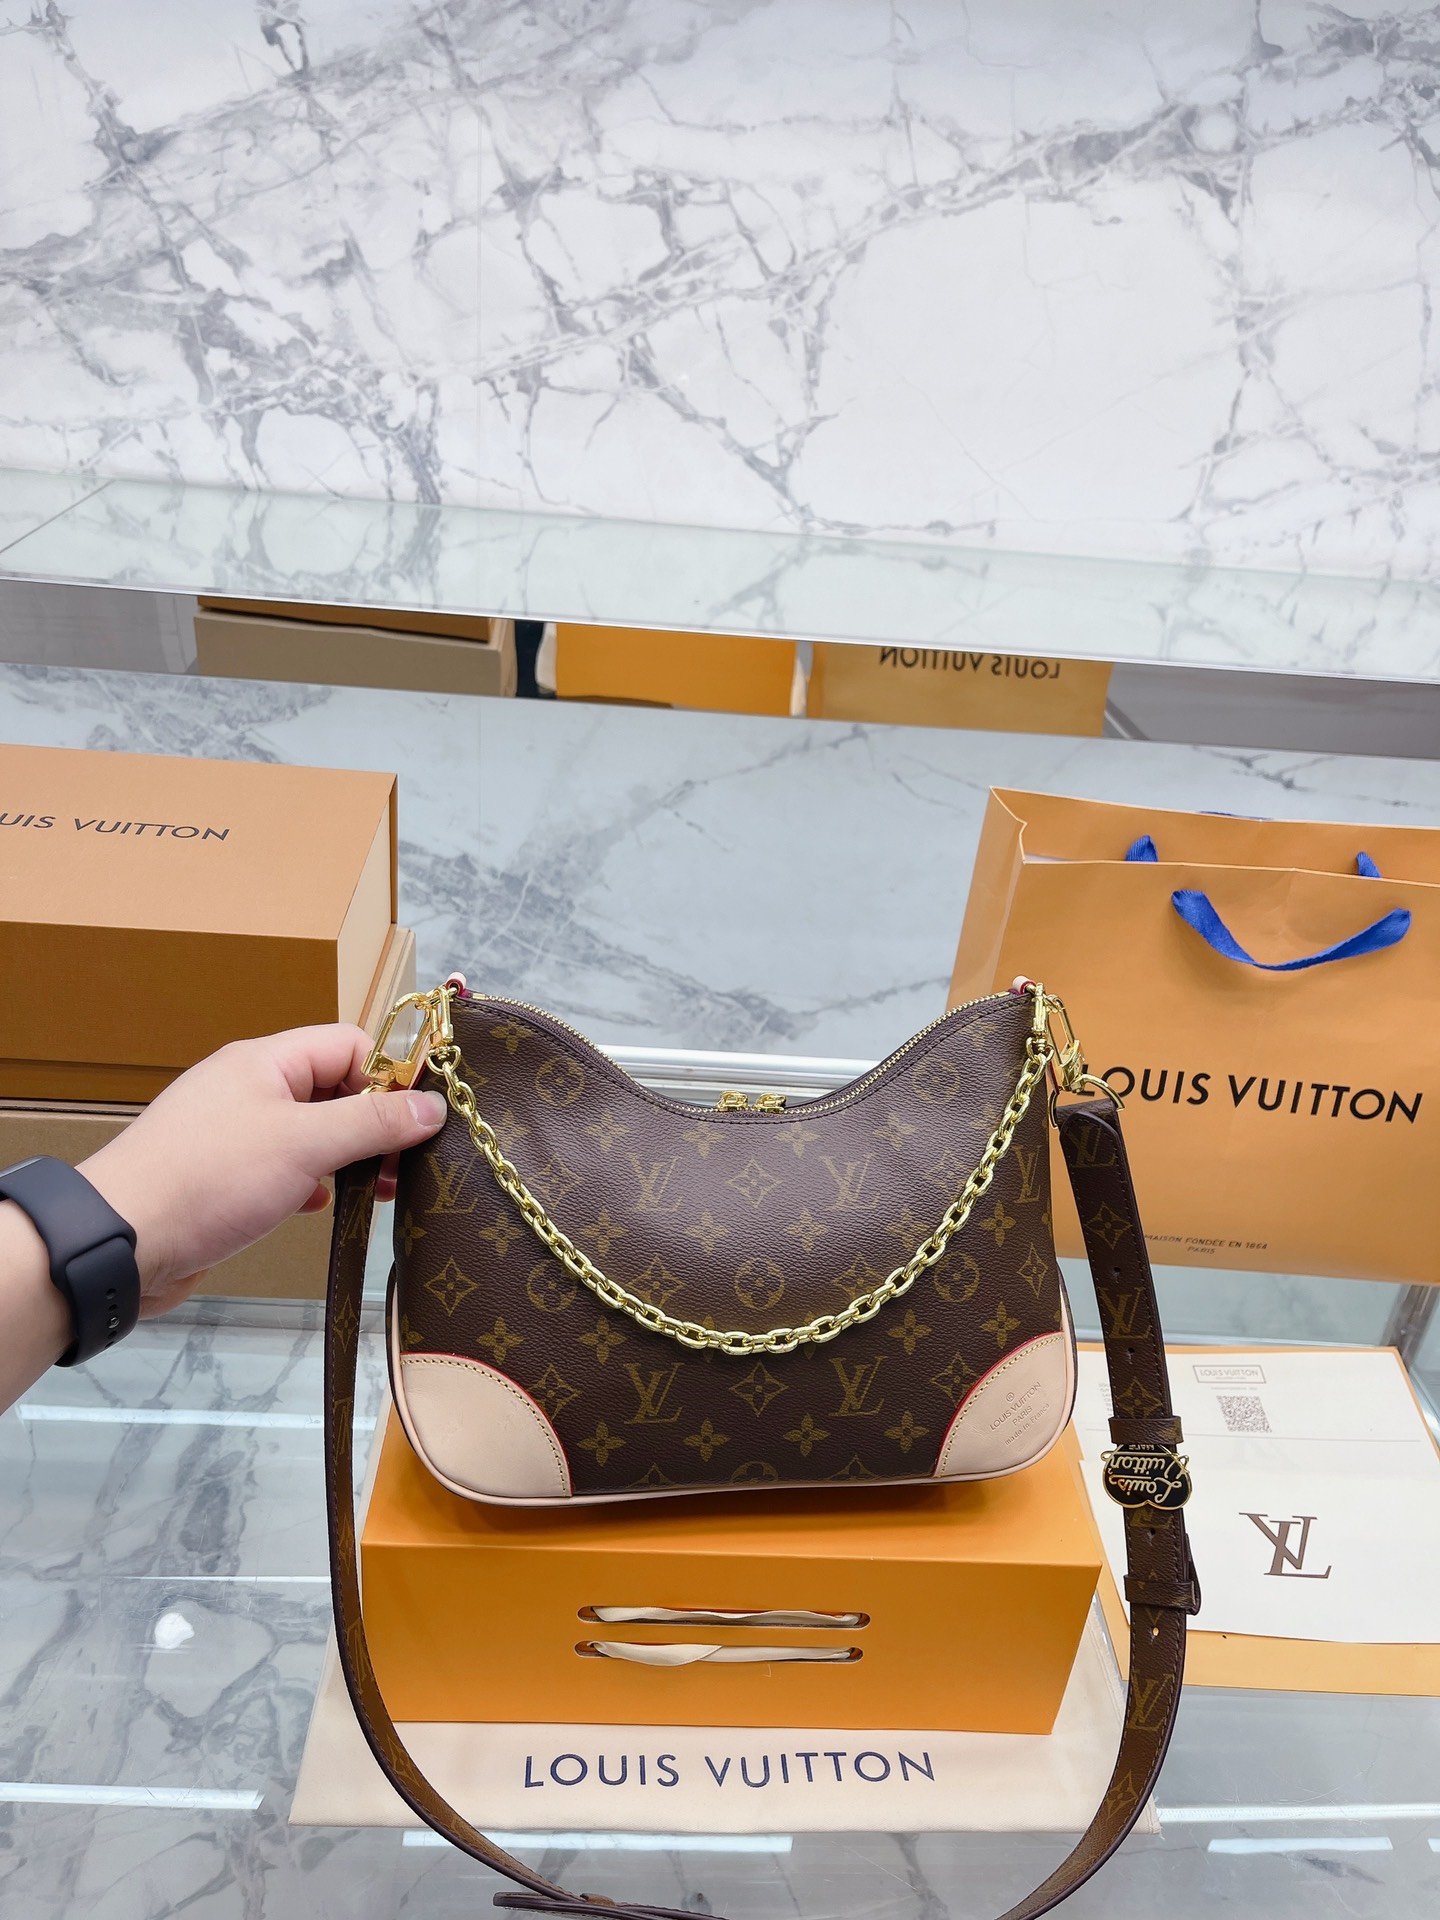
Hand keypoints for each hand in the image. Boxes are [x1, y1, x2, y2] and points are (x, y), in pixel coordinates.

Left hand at [78, 1025, 445, 1317]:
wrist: (122, 1241)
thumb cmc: (209, 1179)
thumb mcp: (304, 1144)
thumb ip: (372, 1123)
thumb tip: (431, 1106)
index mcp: (265, 1062)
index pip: (348, 1045)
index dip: (390, 1076)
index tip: (420, 1120)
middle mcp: (249, 1088)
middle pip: (333, 1088)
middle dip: (374, 1122)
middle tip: (408, 1164)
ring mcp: (234, 1133)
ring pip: (310, 1131)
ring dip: (348, 1156)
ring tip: (381, 1190)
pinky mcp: (223, 1177)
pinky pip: (284, 1167)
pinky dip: (312, 1183)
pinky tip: (321, 1207)